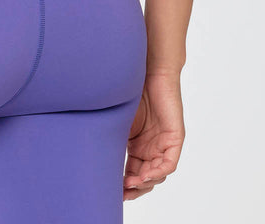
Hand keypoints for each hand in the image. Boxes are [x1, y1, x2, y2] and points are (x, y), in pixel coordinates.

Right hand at [122, 70, 185, 200]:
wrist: (148, 70)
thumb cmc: (131, 90)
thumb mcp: (117, 121)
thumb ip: (111, 138)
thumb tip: (89, 155)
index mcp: (138, 145)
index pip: (132, 172)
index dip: (123, 184)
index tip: (111, 192)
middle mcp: (152, 147)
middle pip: (145, 178)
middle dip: (134, 189)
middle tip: (121, 194)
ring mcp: (164, 144)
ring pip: (158, 174)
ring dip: (144, 183)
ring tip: (130, 184)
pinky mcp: (175, 138)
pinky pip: (169, 163)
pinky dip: (157, 172)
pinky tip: (144, 175)